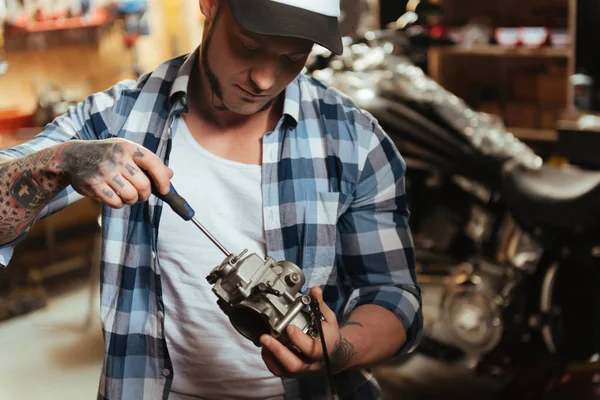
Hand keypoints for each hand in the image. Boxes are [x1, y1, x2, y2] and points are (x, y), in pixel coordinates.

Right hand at [56, 138, 172, 207]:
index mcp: (128, 147)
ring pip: (131, 196)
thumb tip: (170, 174)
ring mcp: (104, 171)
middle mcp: (117, 158)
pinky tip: (115, 197)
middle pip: (143, 185)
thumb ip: (148, 162)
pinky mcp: (93, 184)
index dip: (163, 179)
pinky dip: (119, 204)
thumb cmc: (107, 154)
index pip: (153, 163)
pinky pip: (115, 202)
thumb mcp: (127, 151)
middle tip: (141, 195)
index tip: (165, 190)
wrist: (72, 156)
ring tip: (128, 196)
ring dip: (132, 200)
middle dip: (145, 195)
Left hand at [260, 287, 353, 377]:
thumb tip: (314, 290)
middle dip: (278, 351)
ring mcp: (303, 369)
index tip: (289, 327)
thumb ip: (319, 305)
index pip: (311, 349)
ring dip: (271, 356)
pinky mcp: (294, 372)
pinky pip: (279, 371)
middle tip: (265, 337)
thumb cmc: (329, 335)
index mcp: (324, 349)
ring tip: (263, 341)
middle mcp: (313, 363)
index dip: (298, 339)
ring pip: (285, 370)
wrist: (333, 353)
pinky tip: (265, 348)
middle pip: (295, 364)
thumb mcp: (328, 318)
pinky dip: (269, 361)